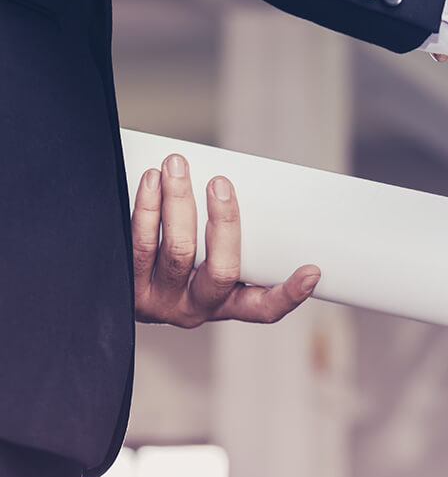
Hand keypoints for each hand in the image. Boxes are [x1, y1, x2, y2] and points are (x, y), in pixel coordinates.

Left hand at [132, 154, 320, 327]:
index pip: (263, 308)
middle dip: (224, 222)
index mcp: (225, 303)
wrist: (106, 287)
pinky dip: (147, 208)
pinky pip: (139, 244)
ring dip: (178, 202)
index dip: (289, 294)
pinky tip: (150, 182)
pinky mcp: (126, 287)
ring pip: (178, 251)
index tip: (311, 271)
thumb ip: (223, 237)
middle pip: (221, 270)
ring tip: (176, 167)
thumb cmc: (172, 259)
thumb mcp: (203, 260)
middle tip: (221, 184)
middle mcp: (194, 307)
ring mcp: (159, 300)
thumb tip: (232, 184)